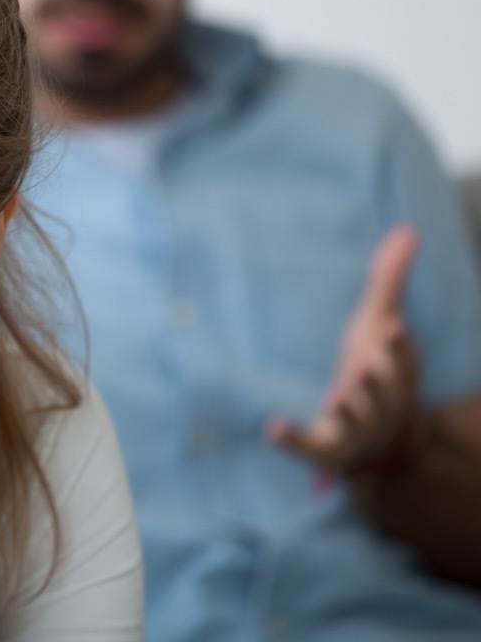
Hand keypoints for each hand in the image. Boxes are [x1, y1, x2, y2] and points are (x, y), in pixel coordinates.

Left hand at [267, 225, 420, 473]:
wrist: (376, 442)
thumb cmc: (375, 370)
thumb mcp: (378, 325)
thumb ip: (389, 280)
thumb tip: (407, 228)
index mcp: (396, 375)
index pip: (405, 362)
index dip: (399, 347)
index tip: (392, 325)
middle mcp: (382, 404)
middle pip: (383, 395)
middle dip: (376, 383)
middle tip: (365, 368)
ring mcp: (356, 430)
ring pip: (354, 424)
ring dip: (346, 411)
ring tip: (336, 399)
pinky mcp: (328, 450)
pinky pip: (311, 449)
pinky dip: (292, 440)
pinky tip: (271, 428)